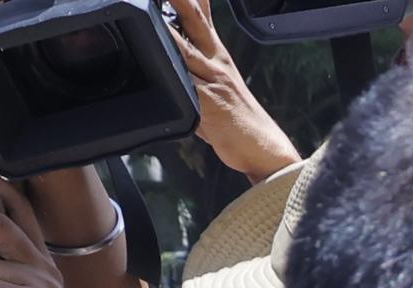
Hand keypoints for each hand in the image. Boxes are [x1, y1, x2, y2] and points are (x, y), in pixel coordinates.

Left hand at [166, 0, 307, 178]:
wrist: (262, 147)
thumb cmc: (237, 120)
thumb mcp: (218, 85)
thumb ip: (196, 69)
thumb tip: (175, 57)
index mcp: (218, 57)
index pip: (203, 17)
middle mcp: (216, 64)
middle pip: (196, 22)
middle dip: (182, 1)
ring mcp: (213, 82)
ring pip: (185, 50)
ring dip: (169, 32)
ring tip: (150, 12)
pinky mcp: (209, 104)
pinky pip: (185, 86)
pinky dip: (172, 75)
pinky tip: (157, 64)